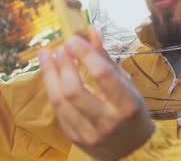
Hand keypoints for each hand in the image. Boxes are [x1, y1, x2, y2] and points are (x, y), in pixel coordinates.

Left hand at [38, 26, 153, 159]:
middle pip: (74, 90)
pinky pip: (58, 110)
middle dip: (63, 64)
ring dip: (50, 74)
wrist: (132, 151)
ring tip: (47, 56)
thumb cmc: (131, 112)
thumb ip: (105, 59)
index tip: (72, 39)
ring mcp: (89, 133)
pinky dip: (52, 88)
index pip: (102, 74)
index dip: (84, 54)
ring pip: (60, 101)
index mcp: (127, 105)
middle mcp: (107, 122)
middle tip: (60, 48)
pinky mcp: (74, 138)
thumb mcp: (126, 85)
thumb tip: (90, 31)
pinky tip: (51, 74)